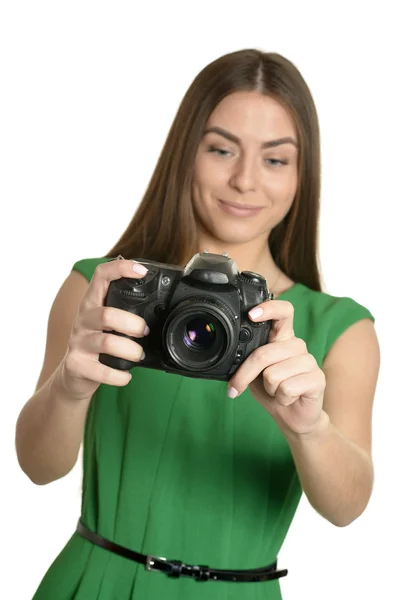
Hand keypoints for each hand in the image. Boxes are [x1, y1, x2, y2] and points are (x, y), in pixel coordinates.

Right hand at [57, 259, 149, 400]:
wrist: (73, 376)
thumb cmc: (98, 346)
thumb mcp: (108, 325)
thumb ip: (125, 313)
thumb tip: (161, 308)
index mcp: (92, 305)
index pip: (100, 276)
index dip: (120, 269)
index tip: (142, 271)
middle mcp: (82, 320)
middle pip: (107, 314)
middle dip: (132, 324)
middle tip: (144, 331)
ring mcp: (77, 343)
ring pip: (107, 342)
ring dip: (131, 350)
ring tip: (138, 355)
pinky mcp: (76, 365)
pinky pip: (102, 371)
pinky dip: (120, 376)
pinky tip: (126, 375)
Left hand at [227, 300, 326, 436]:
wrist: (293, 417)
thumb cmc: (272, 390)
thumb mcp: (254, 372)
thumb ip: (248, 358)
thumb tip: (230, 354)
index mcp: (282, 337)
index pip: (283, 312)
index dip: (269, 308)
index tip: (251, 315)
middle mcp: (297, 345)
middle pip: (264, 353)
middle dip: (245, 374)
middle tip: (238, 387)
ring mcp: (309, 361)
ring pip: (273, 374)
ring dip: (269, 389)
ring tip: (276, 390)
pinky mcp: (317, 378)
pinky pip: (286, 388)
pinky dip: (280, 398)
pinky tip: (288, 398)